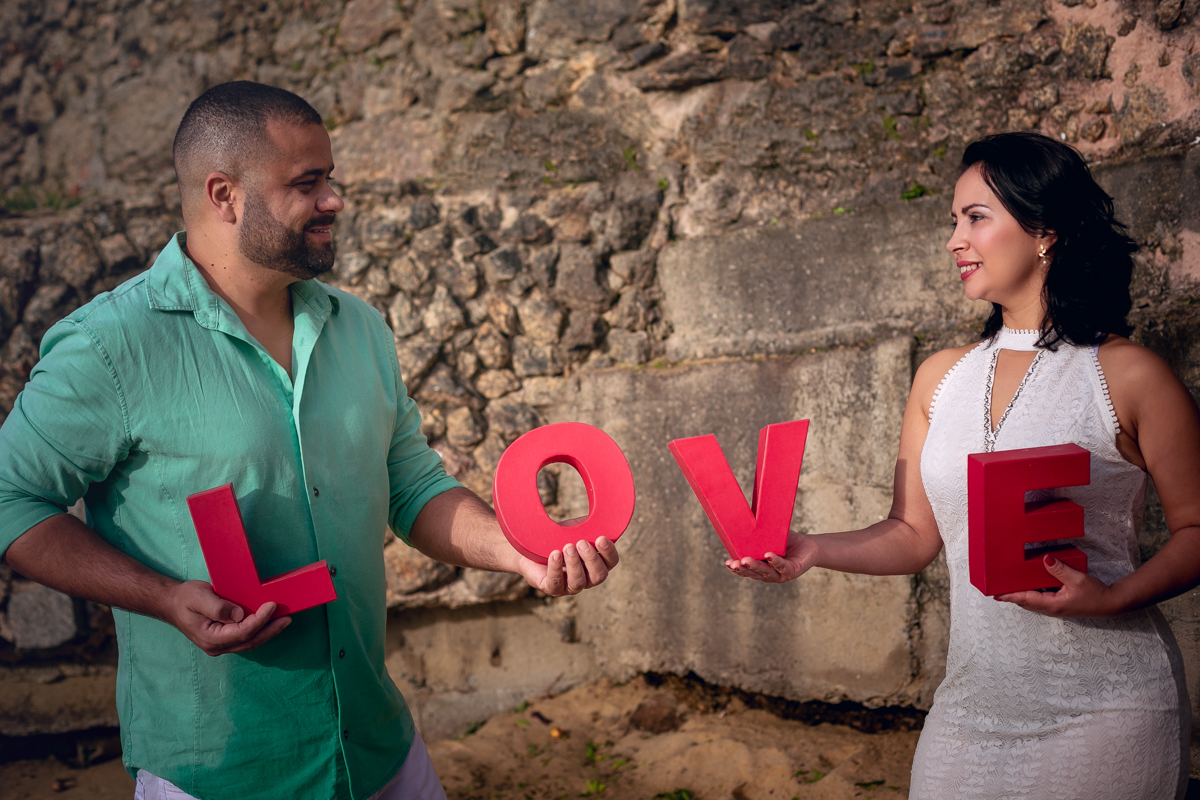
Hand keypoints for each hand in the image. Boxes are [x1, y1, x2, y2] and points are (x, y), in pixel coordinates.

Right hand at [165, 580, 291, 655]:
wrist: (173, 604)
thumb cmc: (185, 598)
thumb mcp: (198, 597)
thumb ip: (217, 607)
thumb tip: (239, 615)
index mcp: (210, 638)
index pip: (242, 632)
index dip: (260, 620)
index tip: (272, 606)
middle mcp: (217, 646)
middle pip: (250, 641)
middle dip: (271, 630)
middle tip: (287, 618)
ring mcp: (221, 645)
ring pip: (250, 642)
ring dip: (268, 632)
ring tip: (284, 620)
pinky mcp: (225, 639)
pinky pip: (246, 638)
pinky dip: (260, 630)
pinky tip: (271, 622)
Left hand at [518, 532, 619, 597]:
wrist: (530, 549)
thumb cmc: (557, 539)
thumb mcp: (574, 529)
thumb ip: (588, 525)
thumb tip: (601, 513)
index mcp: (596, 563)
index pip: (611, 562)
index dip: (609, 552)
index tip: (601, 538)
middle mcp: (586, 578)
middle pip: (599, 575)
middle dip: (591, 559)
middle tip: (581, 542)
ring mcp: (569, 586)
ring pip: (578, 582)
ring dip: (574, 564)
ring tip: (567, 547)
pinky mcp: (552, 589)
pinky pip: (556, 583)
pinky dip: (556, 568)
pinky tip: (554, 554)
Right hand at [725, 529, 818, 582]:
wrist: (809, 547)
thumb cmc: (786, 542)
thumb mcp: (769, 537)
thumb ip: (757, 532)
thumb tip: (742, 515)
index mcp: (760, 568)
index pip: (746, 570)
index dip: (736, 568)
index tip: (727, 563)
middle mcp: (768, 574)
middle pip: (753, 574)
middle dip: (743, 569)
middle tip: (734, 563)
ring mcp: (780, 575)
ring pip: (766, 572)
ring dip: (755, 566)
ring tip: (745, 560)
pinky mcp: (792, 571)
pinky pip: (782, 567)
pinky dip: (775, 561)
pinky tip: (768, 555)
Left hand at [995, 555, 1118, 617]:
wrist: (1110, 603)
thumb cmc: (1095, 593)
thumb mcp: (1077, 579)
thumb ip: (1059, 569)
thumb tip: (1045, 559)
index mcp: (1052, 605)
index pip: (1025, 599)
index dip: (1009, 596)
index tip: (996, 594)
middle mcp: (1050, 609)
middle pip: (1024, 602)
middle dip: (1010, 596)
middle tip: (996, 588)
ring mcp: (1054, 609)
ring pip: (1031, 602)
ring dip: (1019, 596)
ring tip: (1007, 587)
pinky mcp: (1059, 606)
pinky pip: (1039, 600)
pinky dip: (1030, 594)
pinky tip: (1028, 586)